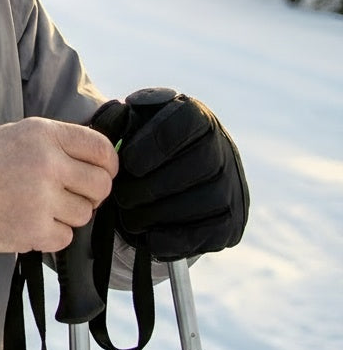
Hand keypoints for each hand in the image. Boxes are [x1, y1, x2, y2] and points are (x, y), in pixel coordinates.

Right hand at [0, 118, 117, 254]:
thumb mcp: (22, 134)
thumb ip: (61, 142)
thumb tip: (102, 159)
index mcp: (45, 134)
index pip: (102, 149)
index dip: (108, 164)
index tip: (102, 172)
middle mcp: (48, 163)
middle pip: (101, 185)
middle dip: (92, 193)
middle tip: (72, 194)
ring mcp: (42, 198)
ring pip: (85, 214)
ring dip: (68, 214)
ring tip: (40, 205)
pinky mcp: (35, 229)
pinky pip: (66, 237)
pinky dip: (52, 234)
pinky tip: (31, 221)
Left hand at [90, 88, 249, 260]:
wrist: (171, 177)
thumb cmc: (142, 147)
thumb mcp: (127, 124)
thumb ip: (118, 117)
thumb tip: (120, 112)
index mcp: (196, 117)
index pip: (183, 125)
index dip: (153, 145)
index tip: (127, 162)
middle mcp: (222, 149)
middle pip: (196, 166)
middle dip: (152, 186)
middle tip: (121, 197)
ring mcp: (231, 187)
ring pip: (202, 201)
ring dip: (159, 213)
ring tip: (128, 216)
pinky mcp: (231, 222)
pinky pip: (208, 232)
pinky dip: (173, 237)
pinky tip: (146, 235)